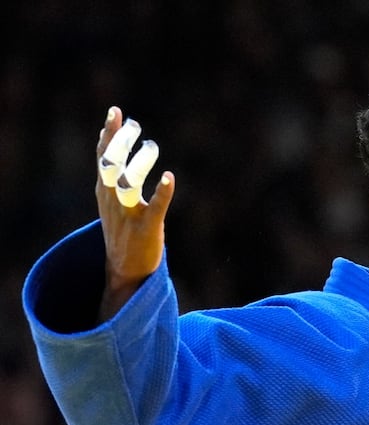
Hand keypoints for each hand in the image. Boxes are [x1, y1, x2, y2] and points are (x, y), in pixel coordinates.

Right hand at [95, 106, 174, 320]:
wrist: (124, 271)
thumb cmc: (123, 232)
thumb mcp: (112, 201)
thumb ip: (113, 175)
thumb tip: (113, 144)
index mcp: (105, 192)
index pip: (102, 158)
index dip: (108, 134)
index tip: (115, 112)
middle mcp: (113, 200)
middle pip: (110, 165)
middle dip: (121, 143)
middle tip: (134, 125)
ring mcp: (129, 214)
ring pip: (129, 182)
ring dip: (140, 162)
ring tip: (151, 145)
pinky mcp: (147, 228)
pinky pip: (154, 207)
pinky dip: (162, 192)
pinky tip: (169, 177)